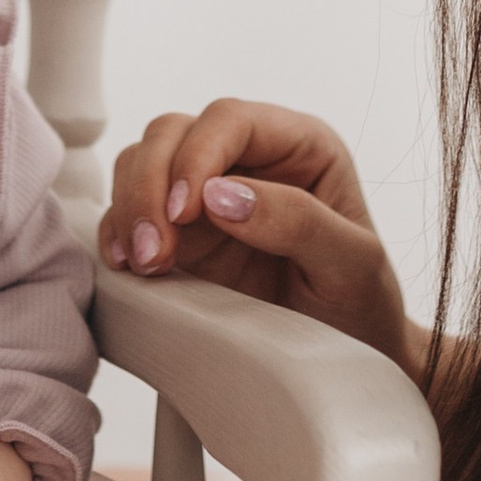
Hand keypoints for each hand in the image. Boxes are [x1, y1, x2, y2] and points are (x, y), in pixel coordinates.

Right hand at [101, 101, 416, 370]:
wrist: (350, 361)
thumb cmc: (363, 304)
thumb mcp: (354, 264)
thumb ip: (298, 222)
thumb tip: (220, 195)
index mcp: (299, 146)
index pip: (231, 119)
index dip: (197, 155)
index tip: (184, 211)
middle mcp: (248, 159)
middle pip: (174, 133)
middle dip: (151, 185)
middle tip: (152, 251)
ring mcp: (207, 197)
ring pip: (142, 163)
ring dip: (130, 207)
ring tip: (141, 263)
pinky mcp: (179, 236)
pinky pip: (131, 212)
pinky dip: (118, 232)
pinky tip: (125, 264)